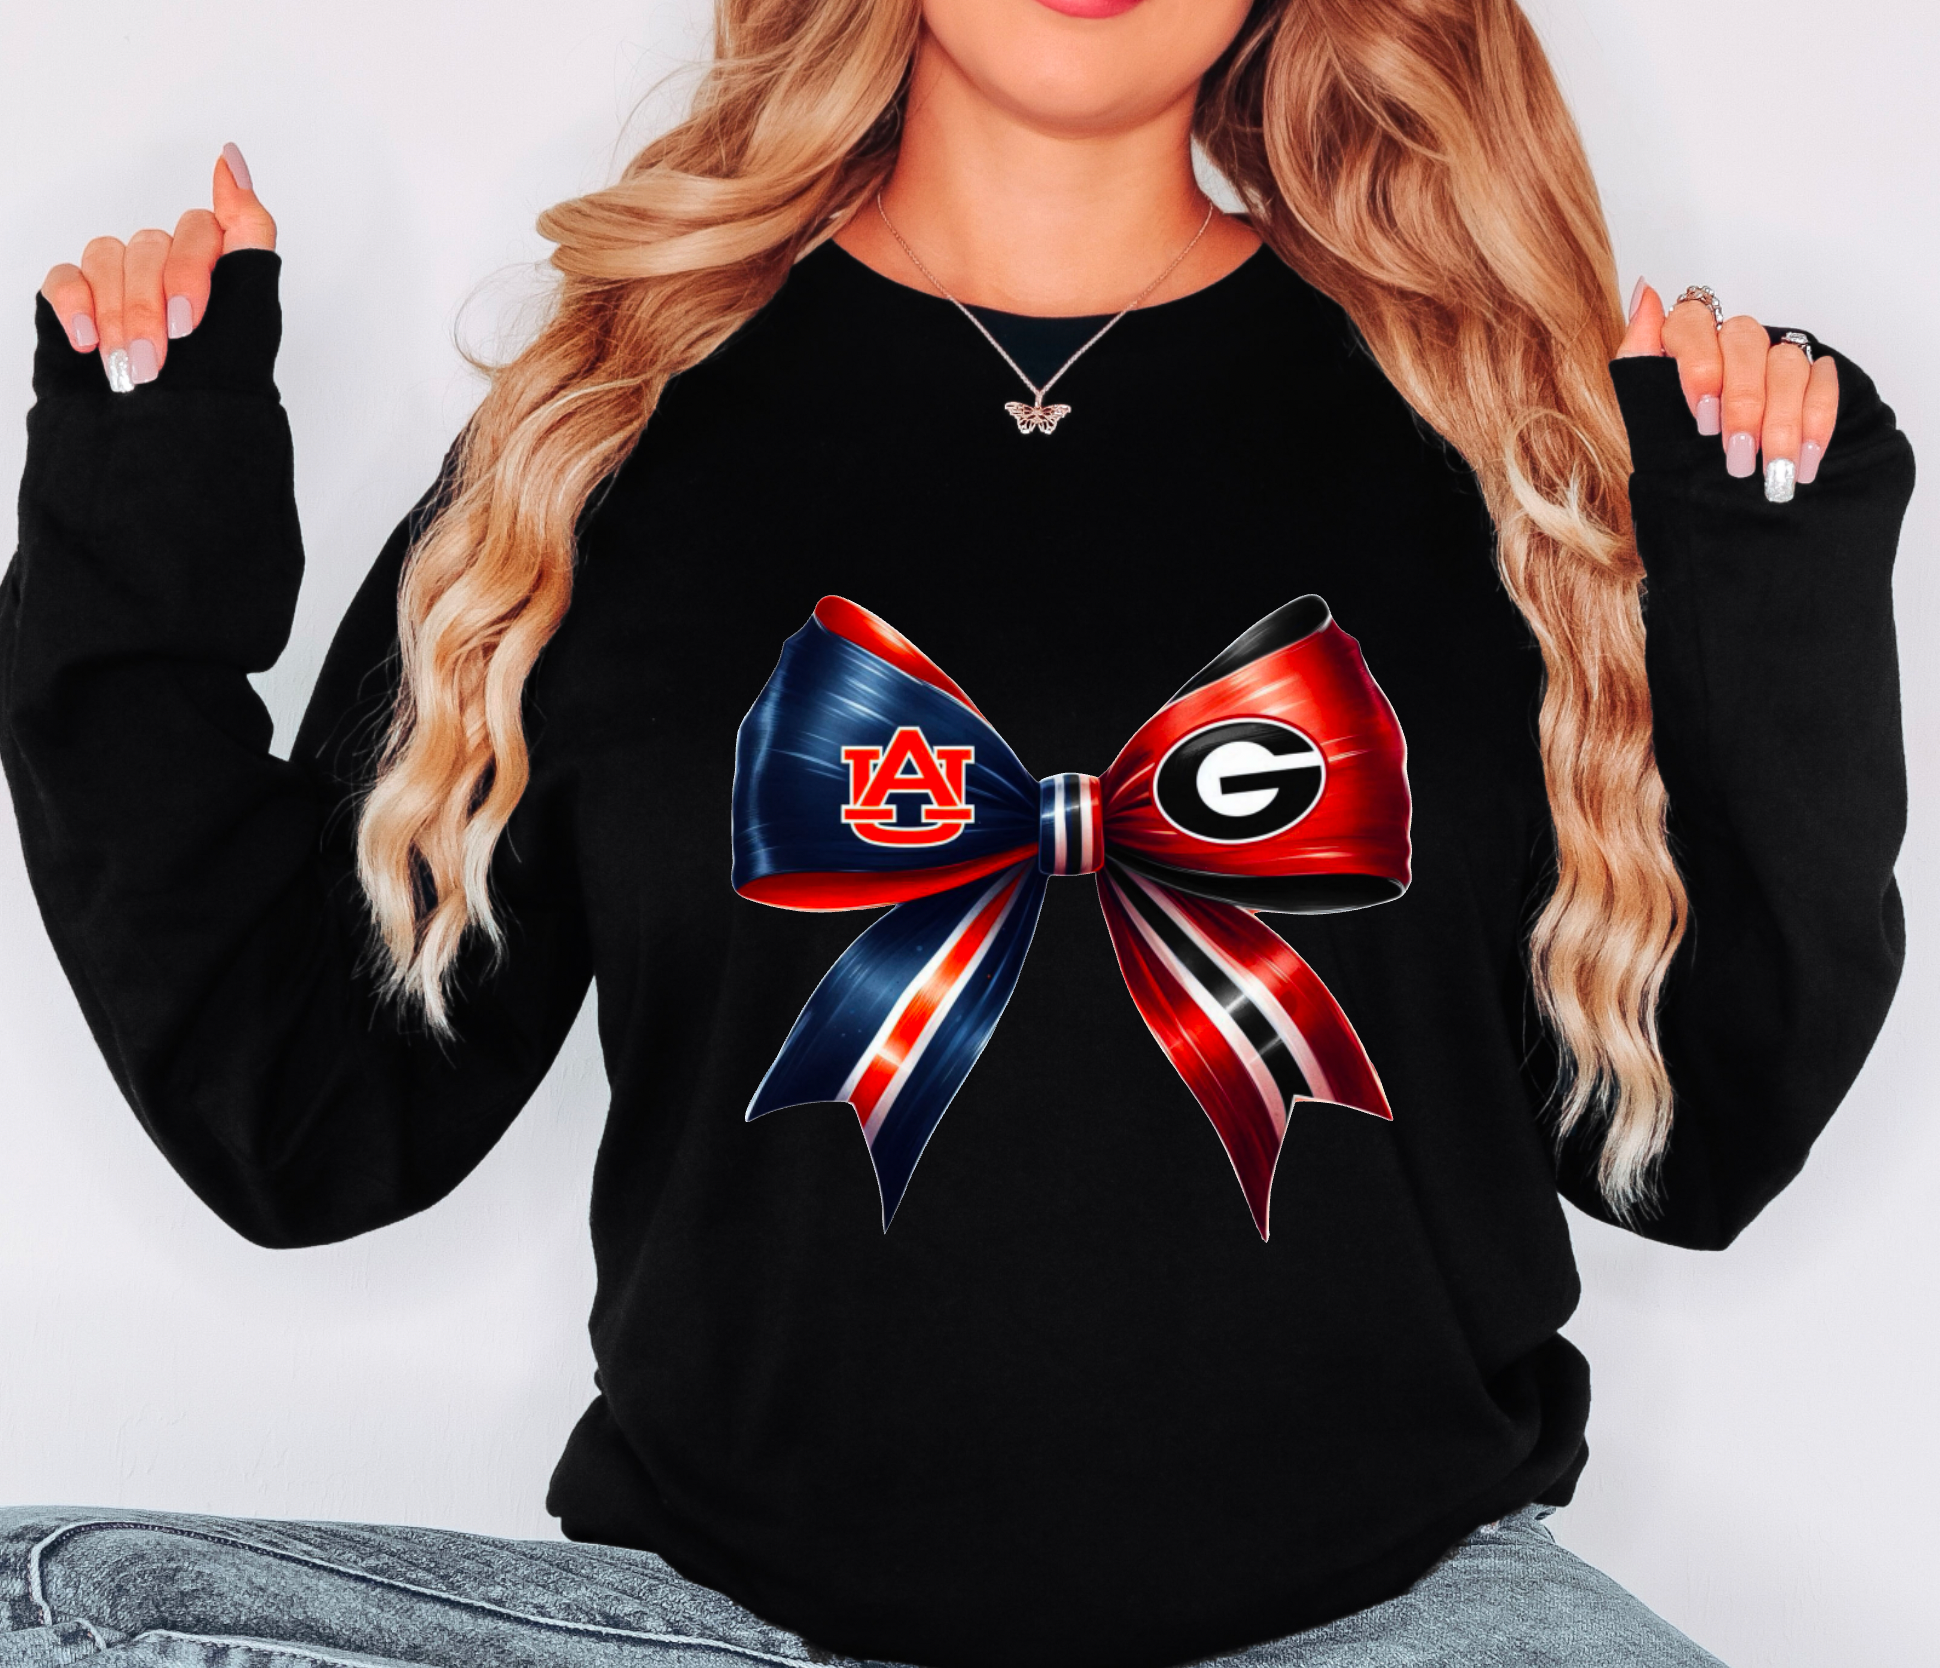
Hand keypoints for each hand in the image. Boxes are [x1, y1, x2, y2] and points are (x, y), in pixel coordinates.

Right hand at [39, 143, 276, 392]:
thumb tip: (232, 159)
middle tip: (163, 357)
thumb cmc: (216, 388)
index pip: (203, 227)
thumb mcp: (254, 312)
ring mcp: (121, 281)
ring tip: (136, 368)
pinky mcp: (79, 301)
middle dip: (155, 305)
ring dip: (122, 315)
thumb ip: (248, 233)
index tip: (193, 319)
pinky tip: (91, 343)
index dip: (194, 267)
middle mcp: (168, 266)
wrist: (173, 449)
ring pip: (109, 256)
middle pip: (152, 244)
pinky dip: (77, 308)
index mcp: (216, 267)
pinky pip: (65, 277)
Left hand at [1618, 279, 1838, 503]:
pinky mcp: (1810, 373)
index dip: (1700, 367)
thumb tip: (1645, 291)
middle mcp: (1731, 338)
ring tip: (1772, 471)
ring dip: (1782, 421)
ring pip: (1787, 363)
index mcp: (1685, 338)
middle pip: (1745, 343)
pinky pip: (1823, 383)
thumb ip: (1639, 353)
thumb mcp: (1642, 404)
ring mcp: (1773, 353)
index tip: (1701, 417)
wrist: (1701, 477)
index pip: (1692, 322)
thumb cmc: (1668, 437)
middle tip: (1737, 455)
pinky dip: (1816, 423)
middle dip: (1743, 403)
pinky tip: (1804, 460)